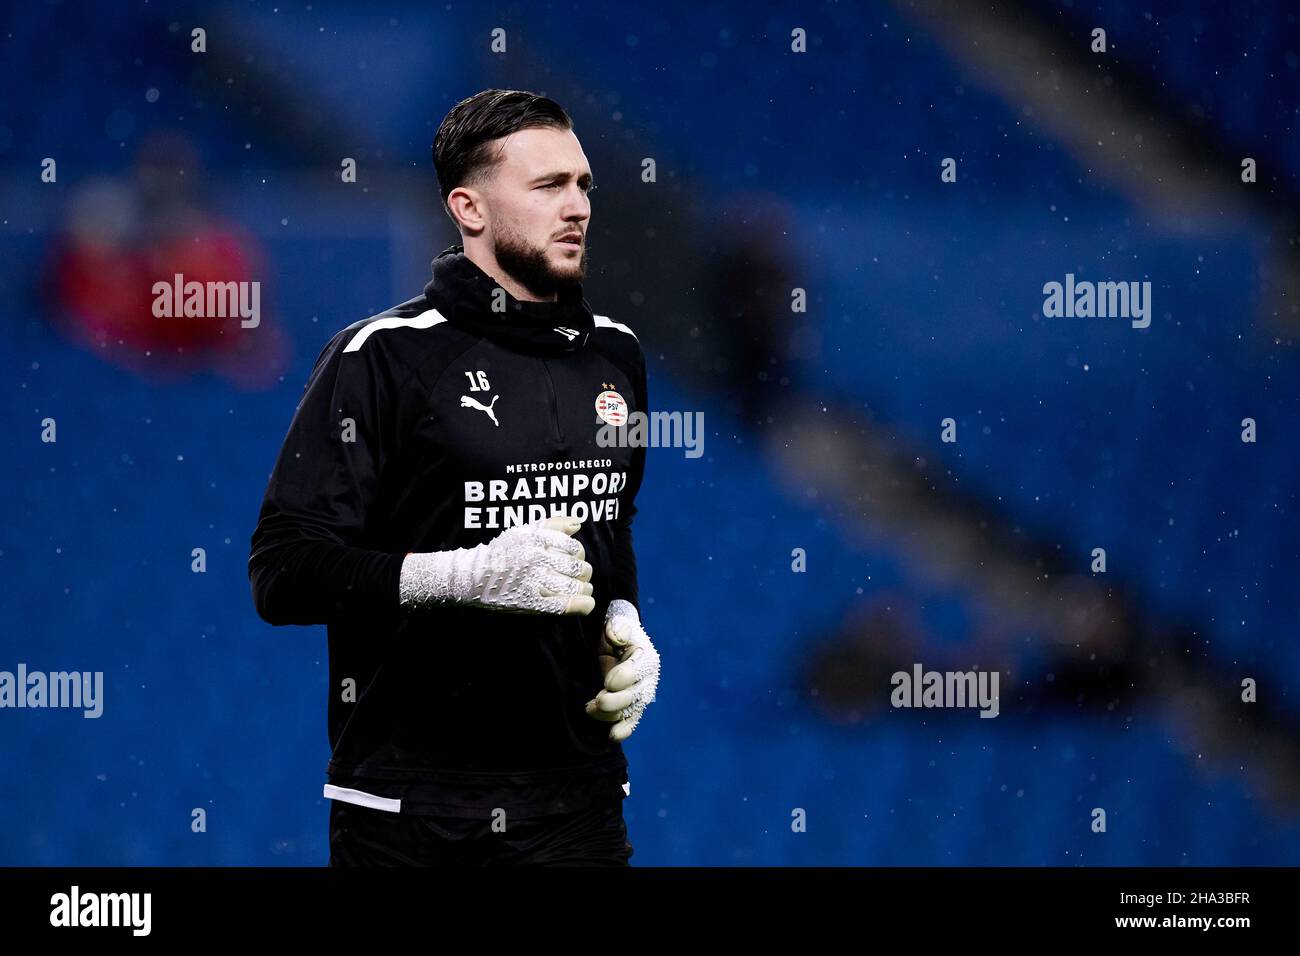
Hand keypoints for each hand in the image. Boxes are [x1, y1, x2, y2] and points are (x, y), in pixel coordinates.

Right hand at [399, 515, 594, 615]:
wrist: (473, 576)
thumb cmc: (502, 552)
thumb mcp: (524, 531)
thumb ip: (552, 524)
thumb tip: (578, 523)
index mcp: (537, 539)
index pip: (574, 548)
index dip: (579, 555)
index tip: (574, 560)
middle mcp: (536, 558)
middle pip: (578, 568)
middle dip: (583, 574)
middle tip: (579, 577)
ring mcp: (533, 581)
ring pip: (575, 587)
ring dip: (584, 590)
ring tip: (581, 590)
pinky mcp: (530, 603)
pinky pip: (564, 605)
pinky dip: (581, 605)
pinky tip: (587, 604)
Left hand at [586, 599, 659, 740]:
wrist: (615, 644)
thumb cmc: (616, 633)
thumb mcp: (616, 624)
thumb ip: (617, 628)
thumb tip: (617, 635)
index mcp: (646, 658)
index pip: (638, 671)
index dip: (624, 677)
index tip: (608, 681)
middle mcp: (647, 680)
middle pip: (634, 696)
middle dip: (615, 702)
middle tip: (597, 701)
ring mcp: (640, 696)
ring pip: (629, 712)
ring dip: (610, 715)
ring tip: (590, 709)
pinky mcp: (631, 708)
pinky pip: (630, 722)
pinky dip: (622, 730)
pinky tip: (611, 736)